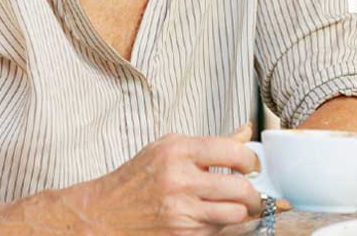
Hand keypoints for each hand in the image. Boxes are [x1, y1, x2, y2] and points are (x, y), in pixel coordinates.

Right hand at [67, 124, 263, 234]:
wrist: (102, 215)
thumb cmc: (137, 177)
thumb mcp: (169, 147)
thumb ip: (212, 142)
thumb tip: (246, 131)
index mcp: (179, 151)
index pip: (232, 152)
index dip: (251, 160)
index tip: (252, 165)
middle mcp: (180, 182)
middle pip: (240, 189)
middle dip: (254, 192)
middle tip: (253, 191)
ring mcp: (180, 213)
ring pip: (234, 215)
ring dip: (241, 211)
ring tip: (236, 205)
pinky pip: (216, 231)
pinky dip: (220, 225)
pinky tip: (211, 216)